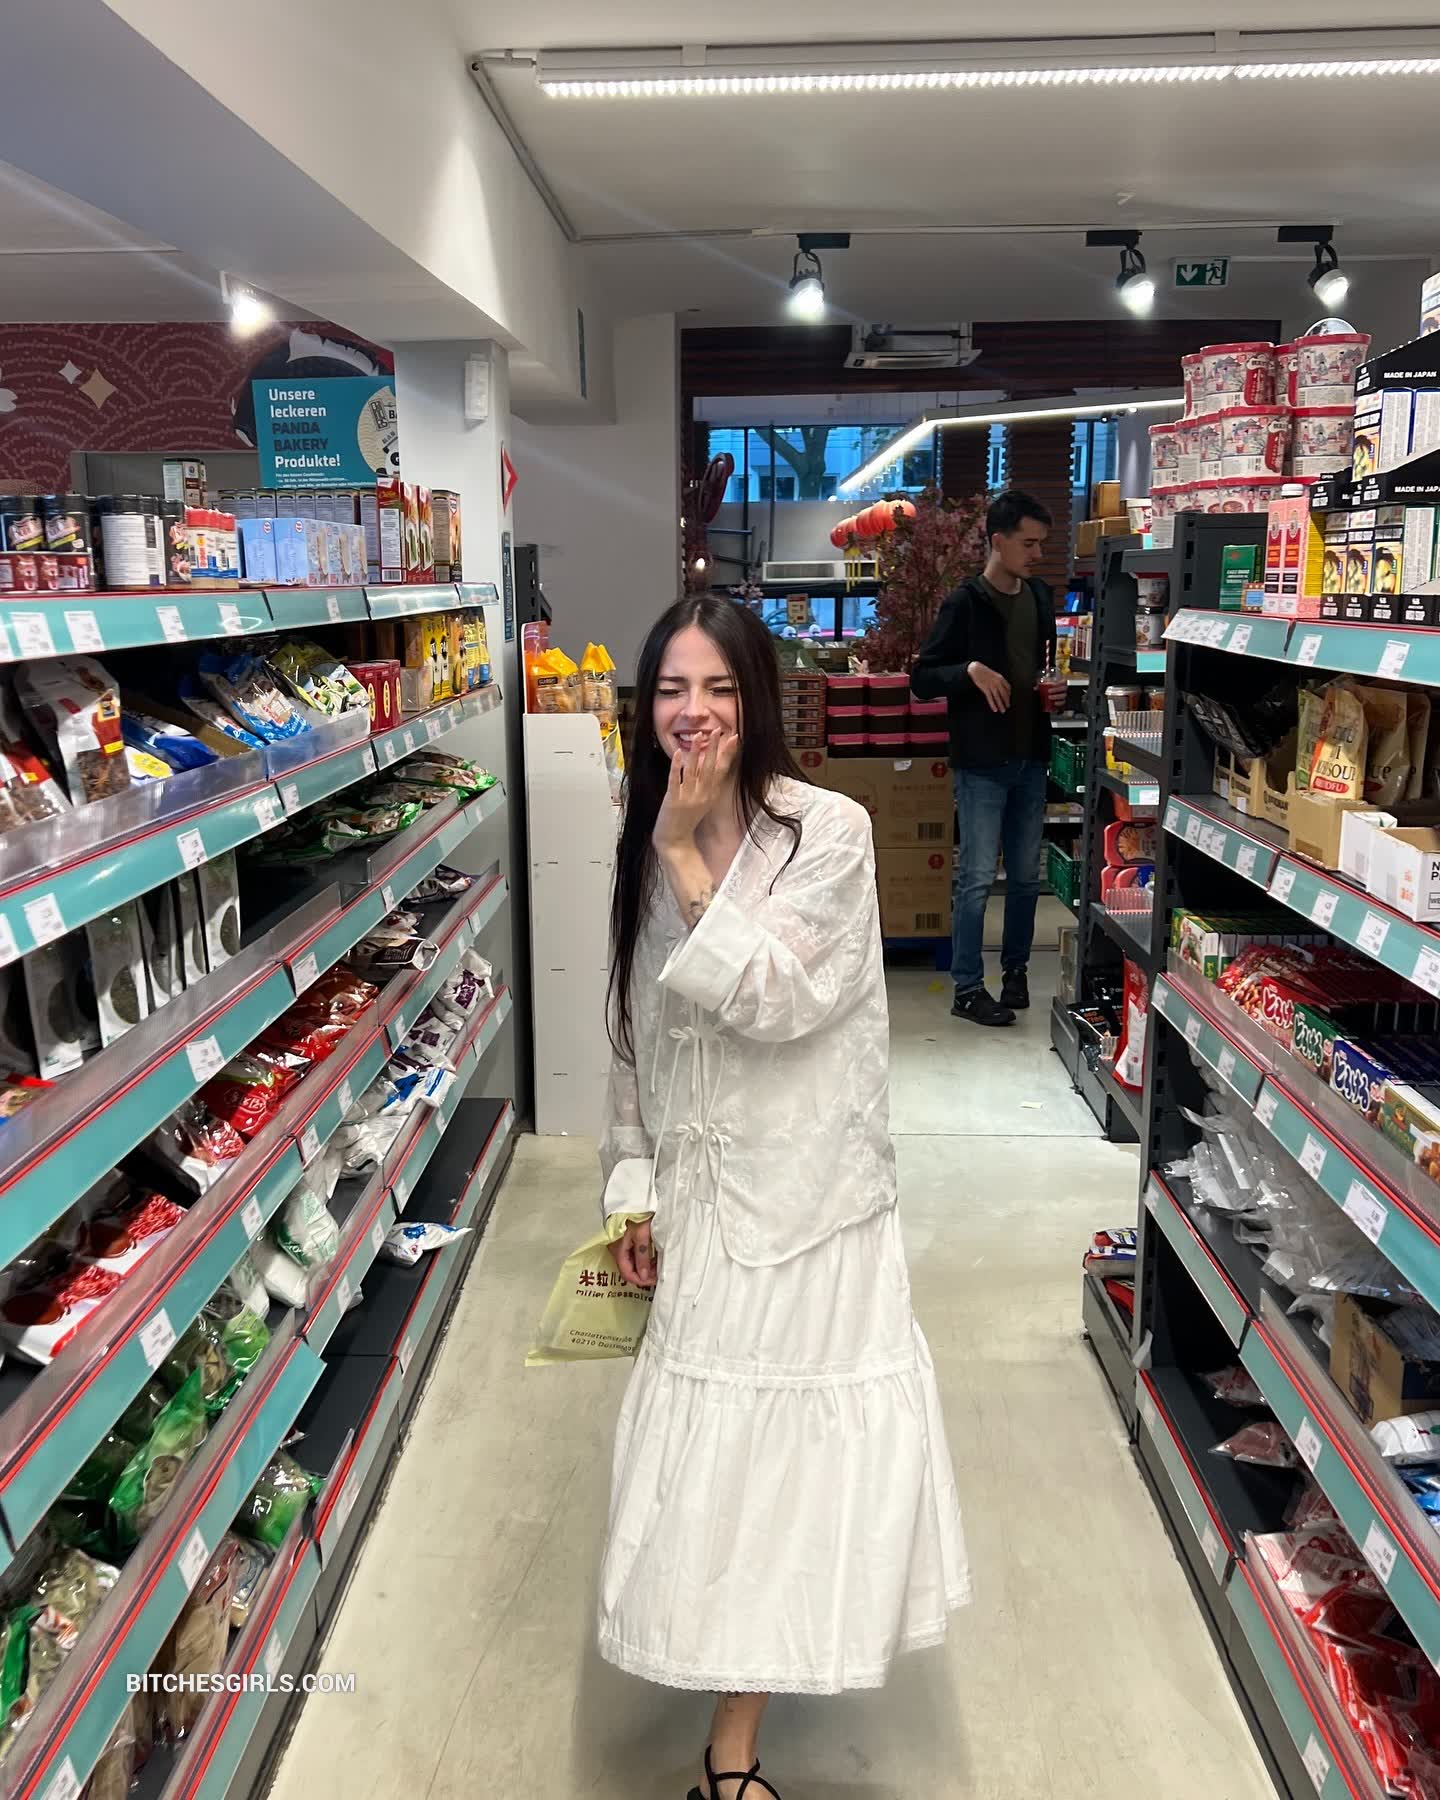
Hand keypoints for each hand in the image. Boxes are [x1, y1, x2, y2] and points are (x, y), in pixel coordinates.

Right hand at [613, 1217, 656, 1288]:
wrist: (632, 1195)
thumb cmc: (636, 1213)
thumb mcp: (642, 1235)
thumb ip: (642, 1257)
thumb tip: (643, 1276)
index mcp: (617, 1250)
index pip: (627, 1273)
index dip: (640, 1280)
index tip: (654, 1280)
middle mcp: (616, 1249)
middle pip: (628, 1268)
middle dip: (643, 1273)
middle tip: (658, 1272)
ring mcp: (619, 1243)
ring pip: (631, 1261)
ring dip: (644, 1265)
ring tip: (658, 1263)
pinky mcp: (625, 1238)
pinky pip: (632, 1253)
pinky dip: (642, 1257)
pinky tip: (652, 1255)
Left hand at [653, 732, 739, 853]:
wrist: (675, 840)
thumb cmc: (687, 819)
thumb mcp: (702, 801)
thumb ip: (706, 784)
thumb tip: (707, 763)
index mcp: (711, 794)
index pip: (722, 770)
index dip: (727, 753)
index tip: (733, 738)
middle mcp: (702, 794)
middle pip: (710, 767)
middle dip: (714, 747)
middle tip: (719, 730)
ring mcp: (688, 797)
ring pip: (694, 770)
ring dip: (697, 751)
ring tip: (700, 735)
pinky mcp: (673, 800)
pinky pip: (675, 780)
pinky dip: (677, 766)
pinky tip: (679, 752)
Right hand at [967, 661, 1010, 712]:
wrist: (976, 669)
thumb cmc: (984, 671)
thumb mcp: (994, 674)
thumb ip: (998, 680)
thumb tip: (1000, 687)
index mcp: (1001, 678)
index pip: (1008, 688)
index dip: (1009, 694)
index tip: (1009, 698)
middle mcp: (998, 682)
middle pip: (1004, 694)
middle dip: (1006, 701)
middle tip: (1008, 707)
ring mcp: (992, 686)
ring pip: (998, 697)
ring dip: (1001, 705)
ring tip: (1003, 710)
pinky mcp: (985, 689)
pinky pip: (990, 698)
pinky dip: (993, 704)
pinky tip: (995, 709)